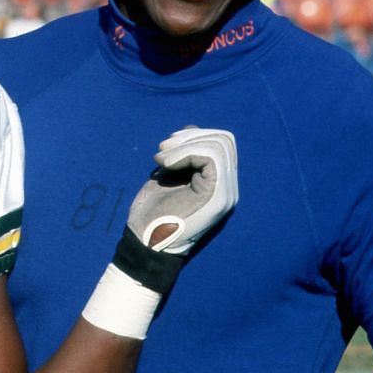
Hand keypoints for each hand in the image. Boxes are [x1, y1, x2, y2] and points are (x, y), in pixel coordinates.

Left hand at [81, 127, 238, 338]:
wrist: (145, 243)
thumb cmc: (152, 213)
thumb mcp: (169, 175)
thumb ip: (183, 155)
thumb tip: (191, 128)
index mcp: (218, 183)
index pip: (222, 142)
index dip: (194, 135)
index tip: (166, 146)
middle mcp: (228, 188)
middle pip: (224, 139)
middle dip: (190, 136)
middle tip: (162, 149)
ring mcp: (225, 193)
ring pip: (219, 145)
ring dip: (185, 144)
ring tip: (161, 158)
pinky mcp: (217, 197)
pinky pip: (211, 157)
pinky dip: (185, 152)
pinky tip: (165, 164)